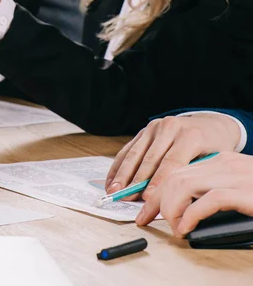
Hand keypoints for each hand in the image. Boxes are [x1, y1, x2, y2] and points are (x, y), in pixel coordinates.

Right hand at [105, 114, 239, 200]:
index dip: (158, 182)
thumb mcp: (213, 160)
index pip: (171, 162)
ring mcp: (155, 127)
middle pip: (149, 159)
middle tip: (125, 198)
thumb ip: (194, 176)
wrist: (210, 124)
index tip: (147, 198)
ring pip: (135, 154)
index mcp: (190, 136)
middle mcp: (170, 128)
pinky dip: (118, 166)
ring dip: (122, 175)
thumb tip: (174, 201)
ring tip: (113, 191)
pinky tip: (111, 180)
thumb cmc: (213, 148)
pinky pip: (128, 150)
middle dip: (135, 181)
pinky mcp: (144, 130)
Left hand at [136, 153, 252, 237]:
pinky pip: (210, 200)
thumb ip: (211, 189)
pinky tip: (186, 227)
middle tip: (148, 220)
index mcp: (219, 161)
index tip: (143, 210)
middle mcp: (224, 164)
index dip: (155, 192)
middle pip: (175, 177)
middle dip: (156, 201)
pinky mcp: (246, 192)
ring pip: (185, 185)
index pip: (176, 171)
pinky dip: (192, 215)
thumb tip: (185, 210)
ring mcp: (235, 176)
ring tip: (173, 227)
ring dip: (171, 209)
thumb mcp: (235, 186)